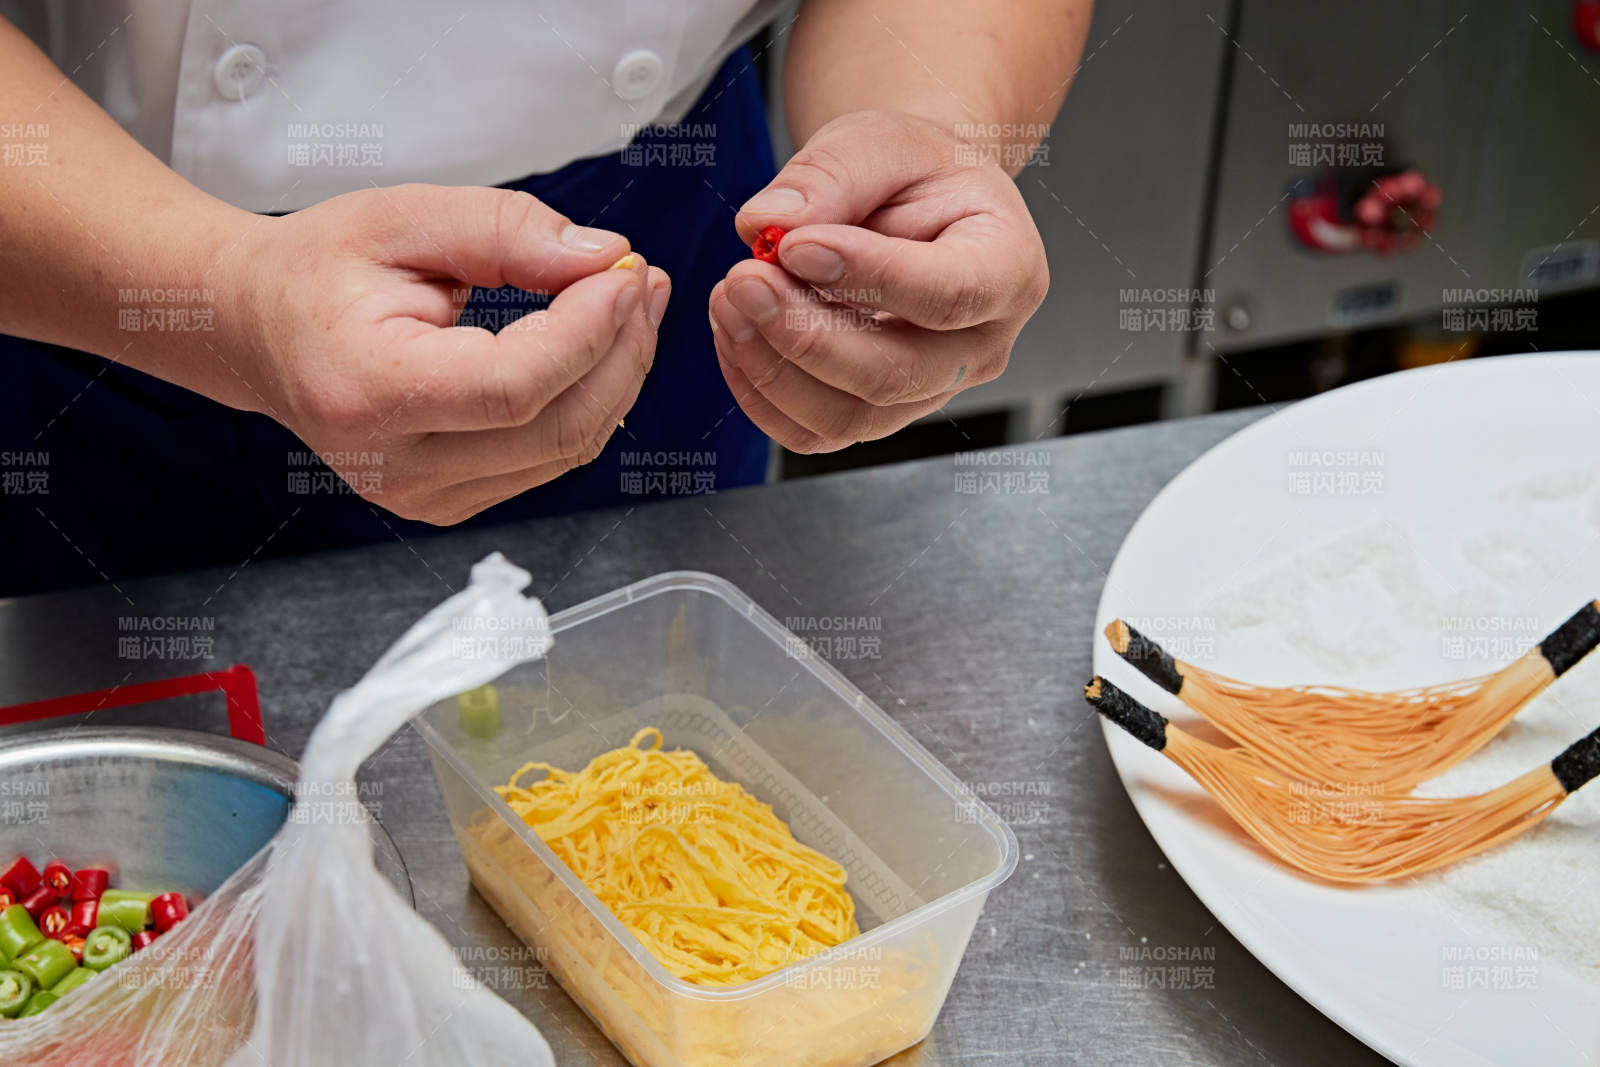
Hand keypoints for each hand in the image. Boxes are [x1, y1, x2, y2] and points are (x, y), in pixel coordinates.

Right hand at [216, 184, 668, 523]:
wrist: (258, 329)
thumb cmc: (318, 271)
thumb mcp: (402, 218)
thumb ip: (504, 231)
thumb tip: (601, 260)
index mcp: (368, 393)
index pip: (512, 388)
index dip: (586, 334)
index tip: (622, 276)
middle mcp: (396, 465)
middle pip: (554, 430)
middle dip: (620, 353)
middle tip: (643, 283)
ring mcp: (424, 496)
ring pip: (565, 451)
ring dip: (617, 376)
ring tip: (632, 304)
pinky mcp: (449, 501)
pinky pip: (548, 460)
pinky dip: (588, 402)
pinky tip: (599, 346)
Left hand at [709, 110, 1047, 452]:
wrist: (911, 201)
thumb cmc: (911, 172)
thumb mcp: (881, 140)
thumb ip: (831, 174)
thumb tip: (768, 222)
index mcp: (1007, 268)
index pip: (949, 294)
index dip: (868, 277)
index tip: (795, 246)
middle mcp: (980, 346)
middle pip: (892, 375)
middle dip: (804, 336)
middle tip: (743, 278)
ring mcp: (930, 390)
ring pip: (848, 416)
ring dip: (772, 367)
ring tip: (730, 296)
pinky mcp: (878, 412)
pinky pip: (815, 432)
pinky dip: (760, 393)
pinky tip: (735, 332)